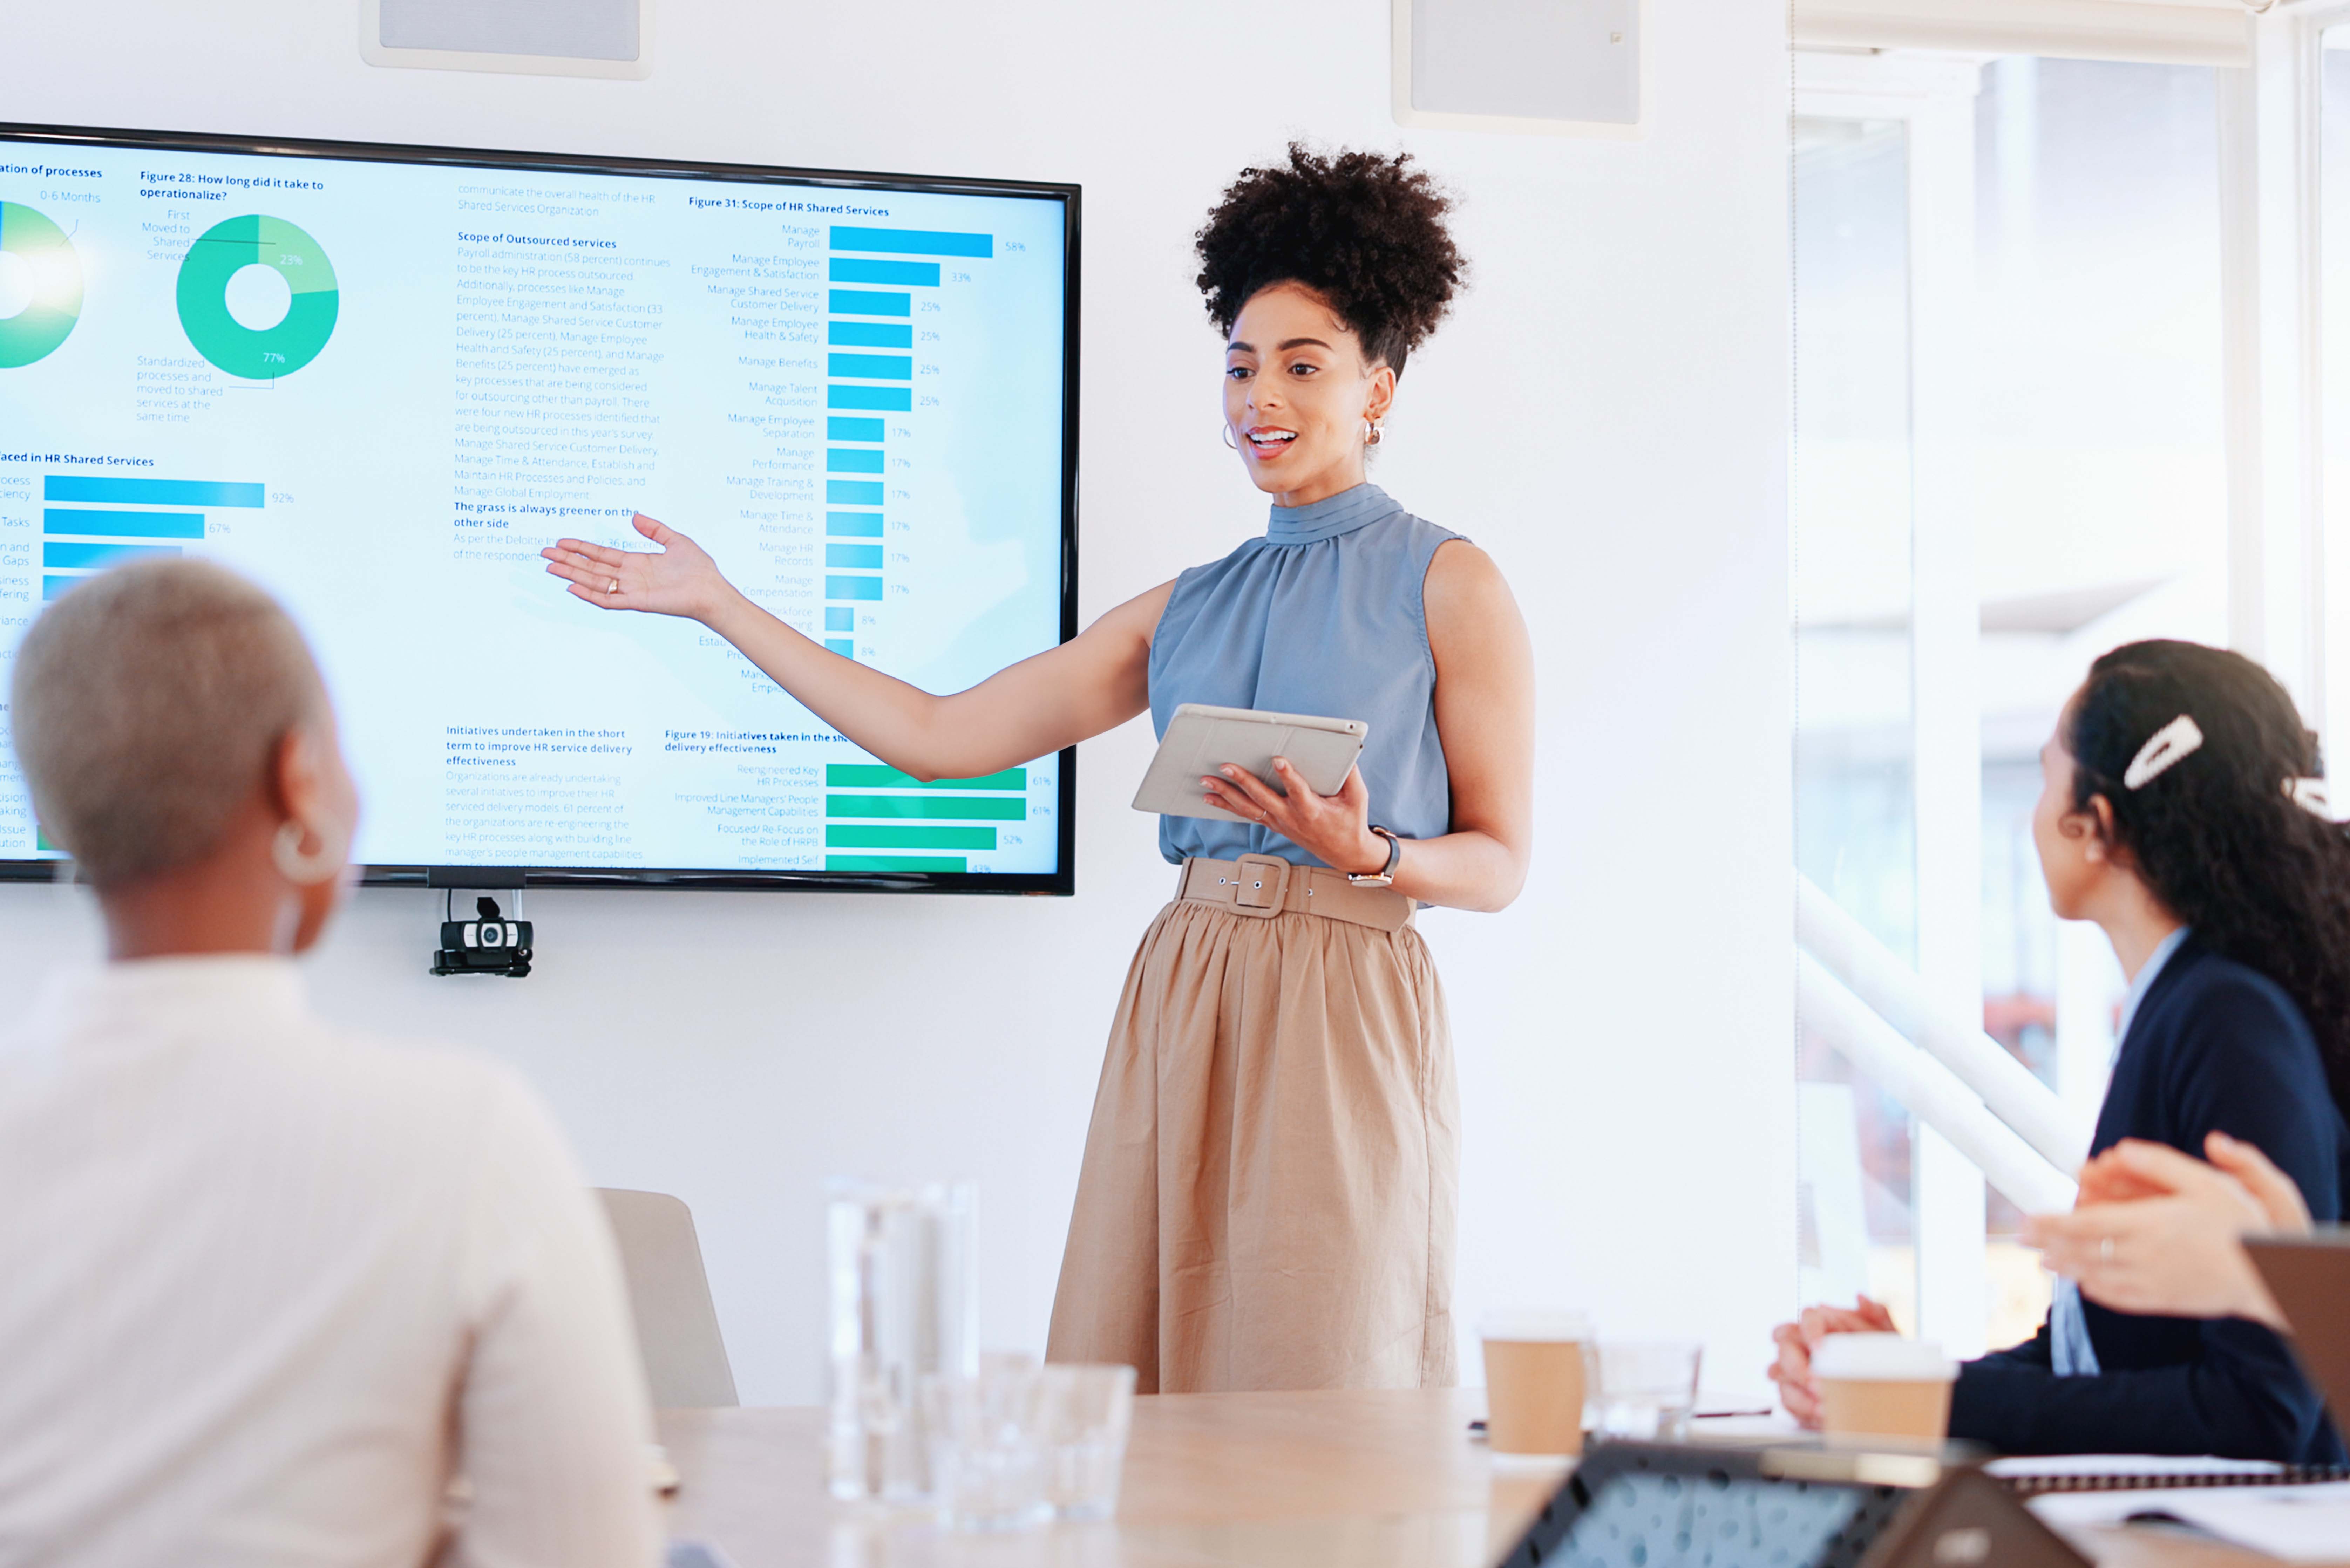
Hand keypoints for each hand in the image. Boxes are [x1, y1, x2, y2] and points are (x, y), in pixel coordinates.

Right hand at [541, 514, 736, 621]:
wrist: (712, 590)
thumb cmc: (699, 569)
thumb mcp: (676, 540)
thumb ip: (654, 529)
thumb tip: (634, 516)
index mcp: (637, 563)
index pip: (602, 555)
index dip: (581, 548)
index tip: (562, 541)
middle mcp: (630, 577)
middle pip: (592, 567)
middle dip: (568, 560)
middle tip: (544, 553)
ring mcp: (632, 590)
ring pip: (595, 582)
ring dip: (572, 574)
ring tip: (550, 567)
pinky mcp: (638, 602)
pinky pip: (608, 600)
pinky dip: (590, 594)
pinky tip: (573, 586)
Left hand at [1199, 760, 1385, 874]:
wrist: (1345, 853)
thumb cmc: (1351, 821)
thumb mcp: (1358, 797)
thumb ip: (1350, 774)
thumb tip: (1345, 752)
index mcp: (1312, 810)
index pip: (1298, 790)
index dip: (1288, 775)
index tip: (1277, 759)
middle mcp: (1291, 817)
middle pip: (1262, 798)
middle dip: (1242, 781)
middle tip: (1225, 766)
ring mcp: (1279, 823)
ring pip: (1248, 809)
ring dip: (1225, 795)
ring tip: (1206, 782)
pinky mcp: (1274, 824)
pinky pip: (1247, 814)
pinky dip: (1227, 806)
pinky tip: (1210, 798)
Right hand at [1765, 1295, 1896, 1428]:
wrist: (1891, 1396)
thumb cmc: (1884, 1362)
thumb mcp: (1889, 1337)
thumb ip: (1879, 1313)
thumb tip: (1862, 1299)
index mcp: (1825, 1325)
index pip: (1805, 1317)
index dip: (1809, 1330)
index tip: (1821, 1349)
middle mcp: (1806, 1344)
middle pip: (1783, 1346)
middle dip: (1797, 1367)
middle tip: (1818, 1385)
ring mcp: (1797, 1369)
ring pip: (1777, 1373)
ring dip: (1799, 1391)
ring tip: (1823, 1405)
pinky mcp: (1796, 1394)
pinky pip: (1785, 1400)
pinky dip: (1801, 1409)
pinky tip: (1821, 1415)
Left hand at [2022, 1134, 2310, 1327]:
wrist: (2274, 1276)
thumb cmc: (2241, 1225)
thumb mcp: (2206, 1182)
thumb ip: (2161, 1163)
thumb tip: (2121, 1147)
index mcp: (2149, 1225)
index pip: (2085, 1225)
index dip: (2050, 1224)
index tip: (2024, 1220)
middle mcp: (2143, 1257)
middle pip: (2082, 1252)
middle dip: (2047, 1245)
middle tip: (2019, 1239)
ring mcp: (2151, 1283)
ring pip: (2096, 1277)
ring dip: (2065, 1269)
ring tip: (2042, 1262)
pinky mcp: (2163, 1301)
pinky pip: (2120, 1298)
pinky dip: (2095, 1291)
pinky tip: (2083, 1285)